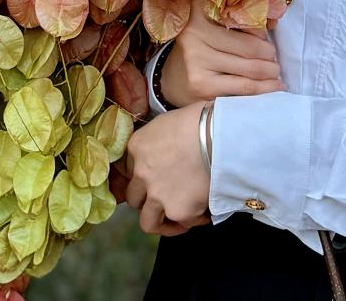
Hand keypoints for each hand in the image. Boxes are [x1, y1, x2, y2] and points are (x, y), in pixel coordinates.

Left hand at [124, 102, 212, 235]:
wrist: (215, 136)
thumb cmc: (195, 121)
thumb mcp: (164, 124)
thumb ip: (155, 143)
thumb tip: (165, 154)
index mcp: (136, 148)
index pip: (130, 171)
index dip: (143, 177)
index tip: (155, 179)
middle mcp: (141, 175)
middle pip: (134, 198)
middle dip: (147, 201)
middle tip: (164, 199)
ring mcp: (158, 196)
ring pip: (149, 222)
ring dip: (163, 222)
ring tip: (178, 219)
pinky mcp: (179, 212)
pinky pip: (183, 224)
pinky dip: (193, 220)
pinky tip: (203, 212)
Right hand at [160, 0, 284, 106]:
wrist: (169, 77)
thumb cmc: (196, 45)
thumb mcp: (207, 21)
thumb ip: (233, 18)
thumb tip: (269, 28)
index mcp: (198, 18)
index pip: (244, 26)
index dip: (262, 35)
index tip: (269, 41)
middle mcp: (195, 41)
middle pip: (248, 52)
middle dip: (270, 59)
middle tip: (276, 62)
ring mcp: (198, 67)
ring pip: (248, 76)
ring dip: (270, 77)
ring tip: (277, 76)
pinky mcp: (202, 90)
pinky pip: (241, 92)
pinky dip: (261, 92)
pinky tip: (270, 89)